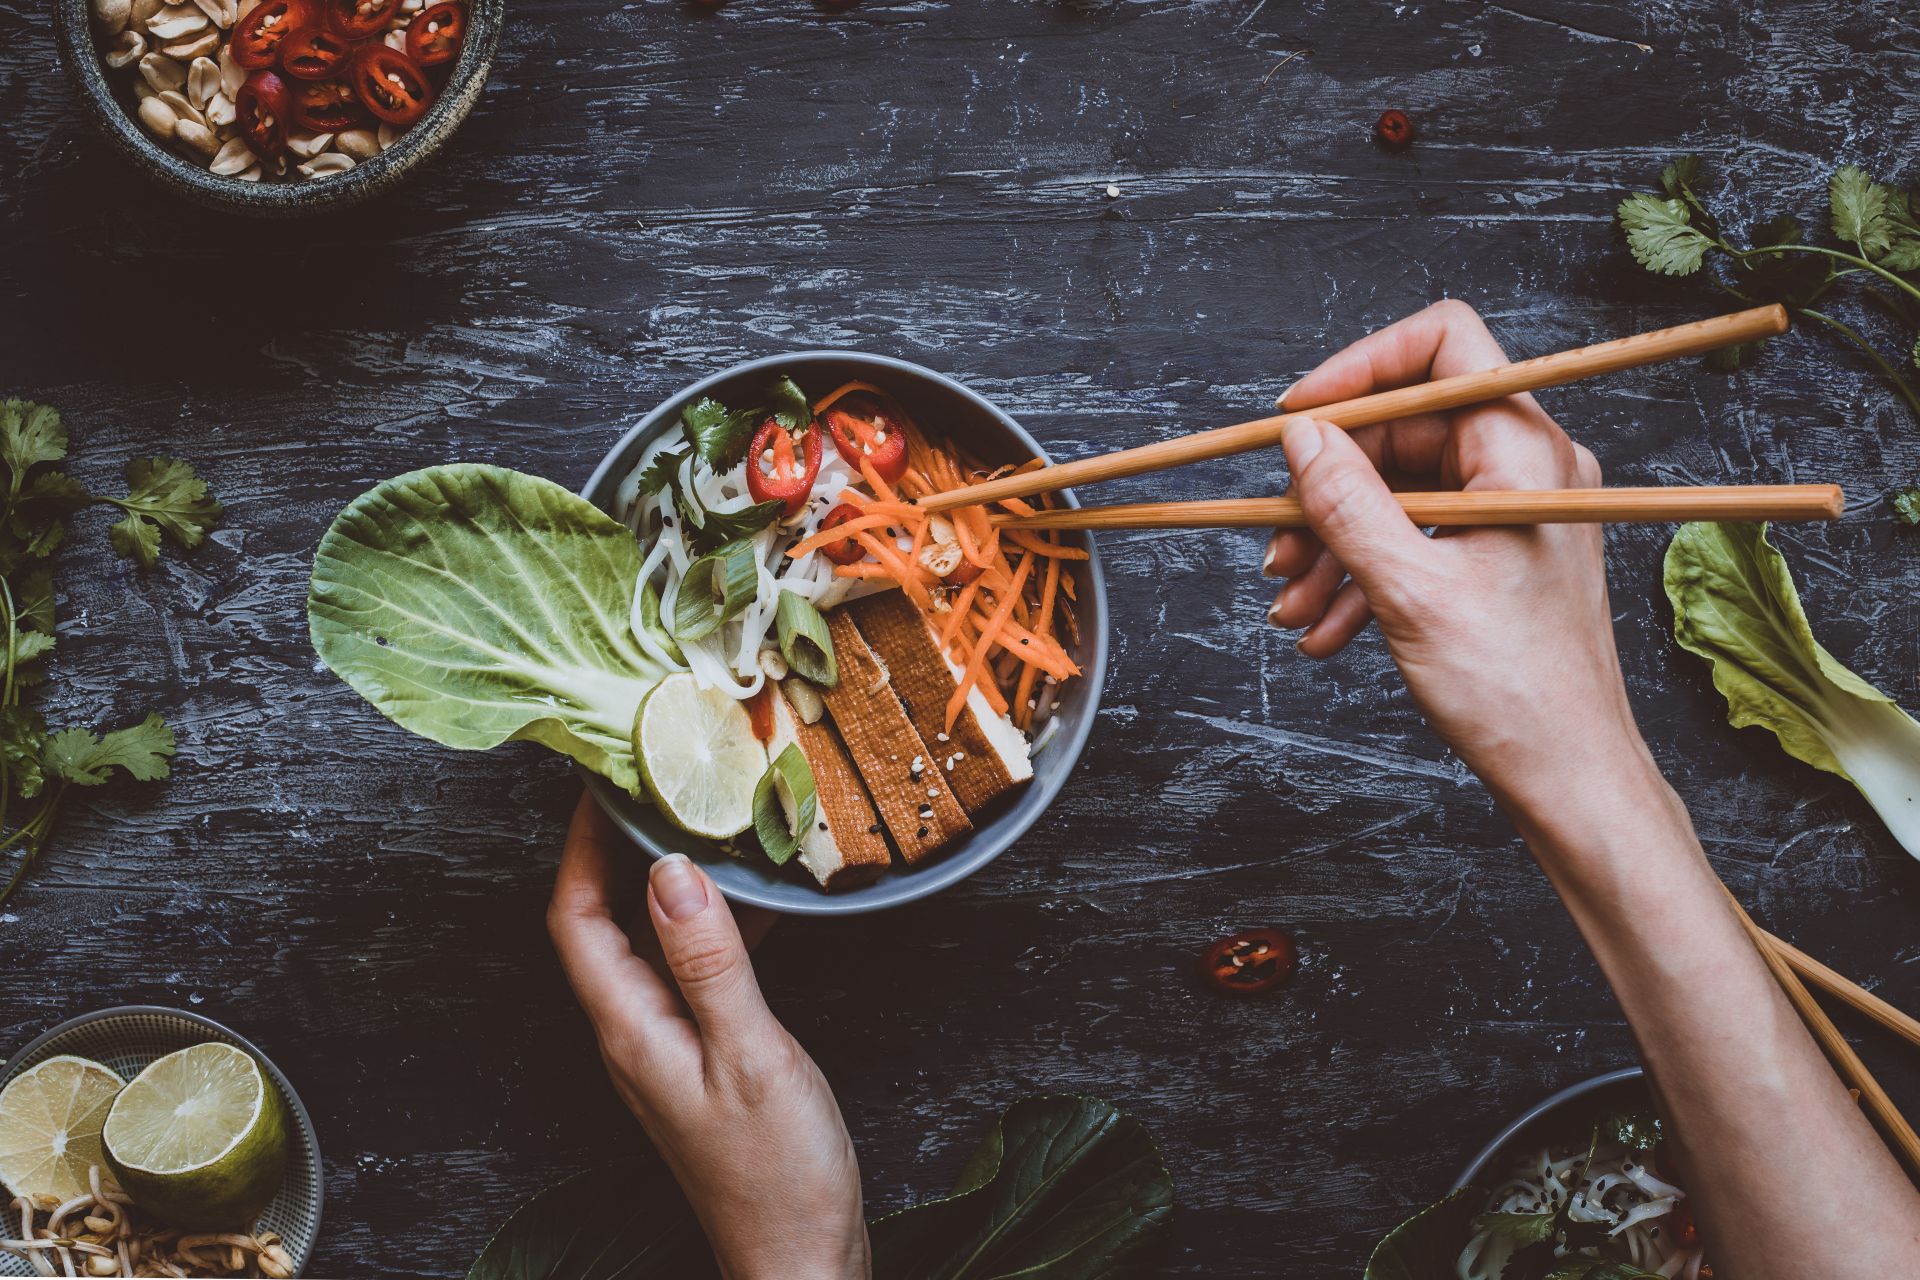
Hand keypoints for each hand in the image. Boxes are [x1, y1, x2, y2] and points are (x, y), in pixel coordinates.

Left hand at [547, 796, 870, 1279]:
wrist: (800, 1258)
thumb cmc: (776, 1175)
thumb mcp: (750, 1056)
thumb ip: (708, 963)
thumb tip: (671, 872)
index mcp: (629, 1029)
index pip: (574, 916)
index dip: (579, 843)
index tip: (602, 778)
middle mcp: (634, 1032)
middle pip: (602, 919)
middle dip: (617, 845)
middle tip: (652, 777)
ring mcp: (667, 1044)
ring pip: (651, 940)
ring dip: (670, 878)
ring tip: (704, 816)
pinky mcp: (704, 1054)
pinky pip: (694, 968)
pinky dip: (716, 924)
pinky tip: (759, 898)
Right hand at [1262, 301, 1652, 806]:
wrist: (1568, 777)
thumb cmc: (1516, 692)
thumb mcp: (1410, 591)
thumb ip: (1348, 504)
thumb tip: (1301, 437)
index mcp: (1525, 450)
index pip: (1442, 345)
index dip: (1359, 368)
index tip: (1296, 418)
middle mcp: (1525, 465)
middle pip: (1402, 429)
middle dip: (1328, 488)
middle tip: (1275, 546)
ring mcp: (1510, 510)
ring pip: (1396, 491)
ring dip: (1332, 543)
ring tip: (1288, 605)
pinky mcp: (1494, 554)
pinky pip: (1411, 536)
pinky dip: (1360, 574)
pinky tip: (1322, 629)